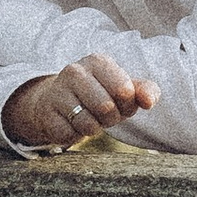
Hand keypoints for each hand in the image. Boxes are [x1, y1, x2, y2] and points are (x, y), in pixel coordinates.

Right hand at [3, 57, 159, 148]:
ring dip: (94, 128)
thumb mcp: (124, 89)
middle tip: (103, 113)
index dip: (127, 104)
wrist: (56, 102)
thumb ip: (146, 91)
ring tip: (88, 118)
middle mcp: (74, 71)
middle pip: (106, 108)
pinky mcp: (46, 113)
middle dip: (111, 118)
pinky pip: (71, 135)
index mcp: (98, 61)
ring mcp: (57, 92)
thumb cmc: (99, 94)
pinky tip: (71, 123)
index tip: (119, 102)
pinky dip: (76, 135)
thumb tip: (149, 101)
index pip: (124, 91)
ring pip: (88, 124)